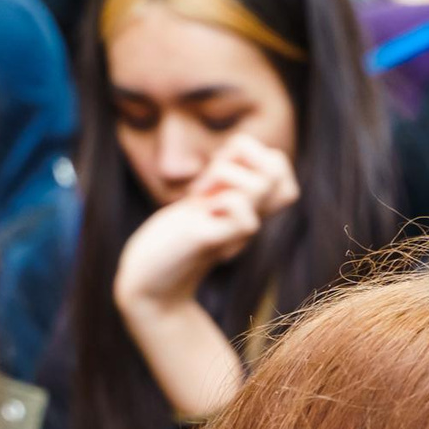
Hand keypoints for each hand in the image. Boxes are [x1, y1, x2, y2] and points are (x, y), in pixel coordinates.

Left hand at [112, 134, 298, 311]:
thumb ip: (222, 180)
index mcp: (249, 207)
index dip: (251, 152)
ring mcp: (236, 231)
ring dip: (226, 175)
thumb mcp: (201, 199)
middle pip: (280, 170)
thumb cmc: (171, 240)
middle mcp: (250, 218)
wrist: (149, 282)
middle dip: (247, 156)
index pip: (278, 166)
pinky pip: (242, 215)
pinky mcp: (215, 241)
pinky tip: (200, 213)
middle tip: (214, 174)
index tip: (219, 167)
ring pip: (262, 185)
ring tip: (202, 193)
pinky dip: (220, 203)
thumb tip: (242, 146)